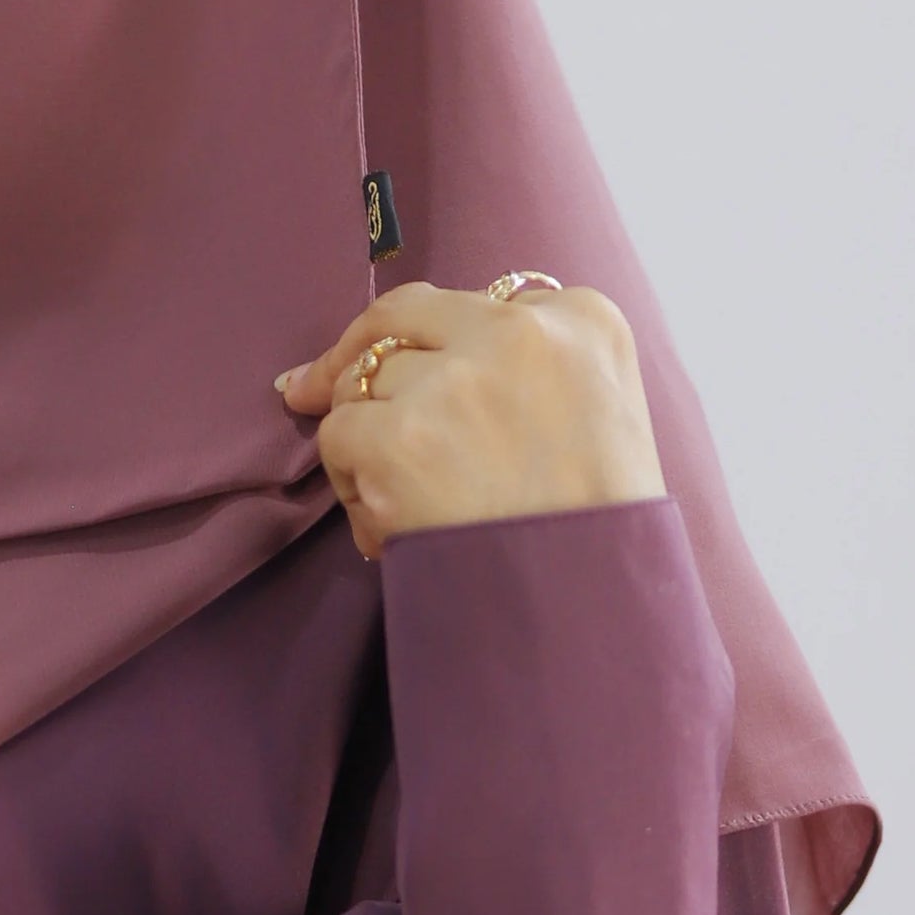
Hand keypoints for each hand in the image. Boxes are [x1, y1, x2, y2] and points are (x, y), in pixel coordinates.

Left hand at [277, 279, 666, 561]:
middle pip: (403, 323)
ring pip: (365, 380)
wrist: (592, 612)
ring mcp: (455, 383)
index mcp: (584, 321)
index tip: (400, 355)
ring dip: (367, 438)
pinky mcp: (400, 437)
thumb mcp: (604, 415)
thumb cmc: (599, 530)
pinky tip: (391, 525)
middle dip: (356, 357)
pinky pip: (339, 436)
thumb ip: (532, 368)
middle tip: (310, 388)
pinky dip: (352, 484)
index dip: (429, 336)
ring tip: (408, 502)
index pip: (475, 302)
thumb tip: (422, 352)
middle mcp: (521, 334)